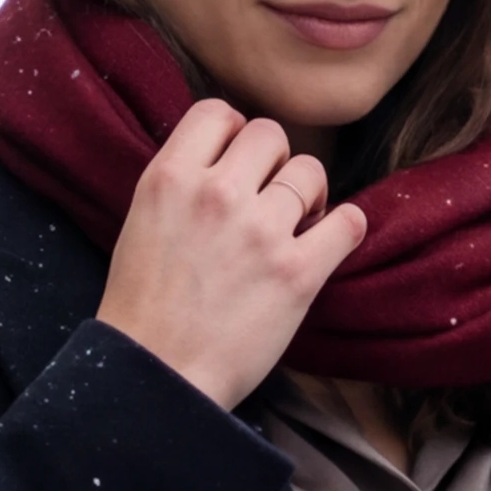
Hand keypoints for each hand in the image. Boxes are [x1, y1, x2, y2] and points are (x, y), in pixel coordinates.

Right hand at [94, 100, 367, 412]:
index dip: (234, 134)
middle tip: (269, 200)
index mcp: (170, 177)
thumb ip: (181, 183)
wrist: (156, 378)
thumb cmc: (143, 311)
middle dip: (274, 164)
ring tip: (294, 228)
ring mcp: (260, 232)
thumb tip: (226, 158)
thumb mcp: (142, 223)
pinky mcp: (297, 273)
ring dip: (308, 197)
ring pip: (311, 172)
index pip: (219, 112)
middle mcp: (217, 194)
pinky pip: (348, 222)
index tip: (237, 165)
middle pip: (271, 134)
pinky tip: (327, 244)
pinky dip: (344, 229)